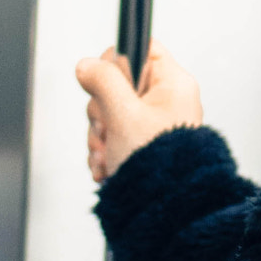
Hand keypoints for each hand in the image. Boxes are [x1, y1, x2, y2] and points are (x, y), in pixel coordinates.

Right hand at [75, 39, 201, 181]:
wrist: (163, 211)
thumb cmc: (158, 166)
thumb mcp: (124, 115)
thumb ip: (103, 81)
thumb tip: (88, 64)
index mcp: (172, 84)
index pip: (142, 48)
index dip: (117, 60)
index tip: (105, 80)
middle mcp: (165, 101)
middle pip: (117, 84)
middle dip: (102, 111)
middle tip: (110, 126)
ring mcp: (153, 124)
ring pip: (110, 113)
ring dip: (100, 135)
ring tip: (111, 152)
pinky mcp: (141, 144)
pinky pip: (113, 136)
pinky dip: (105, 151)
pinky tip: (109, 165)